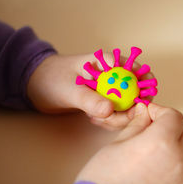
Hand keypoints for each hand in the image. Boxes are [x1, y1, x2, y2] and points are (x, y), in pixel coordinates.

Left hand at [27, 52, 153, 129]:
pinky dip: (109, 120)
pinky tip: (94, 119)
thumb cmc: (52, 78)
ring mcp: (111, 89)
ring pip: (128, 105)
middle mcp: (114, 75)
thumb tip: (110, 110)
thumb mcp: (70, 89)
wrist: (36, 86)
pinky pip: (116, 113)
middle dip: (132, 108)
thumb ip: (89, 100)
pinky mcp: (105, 101)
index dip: (146, 86)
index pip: (137, 71)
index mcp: (110, 63)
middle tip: (117, 119)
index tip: (143, 103)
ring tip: (97, 119)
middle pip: (137, 91)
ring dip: (118, 117)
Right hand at [76, 103, 182, 183]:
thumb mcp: (118, 142)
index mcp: (161, 141)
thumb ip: (138, 124)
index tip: (150, 113)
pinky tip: (165, 164)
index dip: (161, 111)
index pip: (174, 116)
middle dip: (174, 124)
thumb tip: (145, 112)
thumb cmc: (104, 178)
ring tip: (160, 147)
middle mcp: (177, 159)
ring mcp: (182, 178)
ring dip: (181, 143)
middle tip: (156, 126)